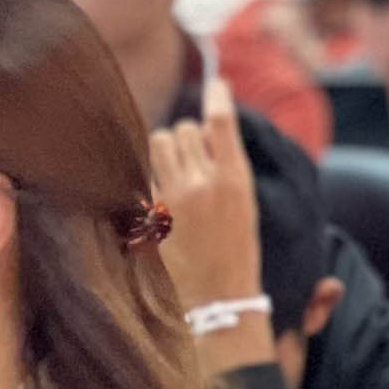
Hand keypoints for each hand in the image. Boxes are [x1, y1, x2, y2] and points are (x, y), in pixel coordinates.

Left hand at [149, 73, 266, 316]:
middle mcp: (202, 183)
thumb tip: (206, 130)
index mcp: (235, 181)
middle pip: (181, 129)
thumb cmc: (239, 257)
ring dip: (163, 150)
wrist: (219, 303)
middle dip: (185, 138)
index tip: (216, 85)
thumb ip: (226, 166)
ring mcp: (171, 199)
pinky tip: (154, 191)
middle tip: (192, 158)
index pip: (220, 121)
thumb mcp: (247, 208)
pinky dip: (147, 177)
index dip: (217, 97)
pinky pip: (140, 174)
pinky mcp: (149, 215)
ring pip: (156, 143)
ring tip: (173, 173)